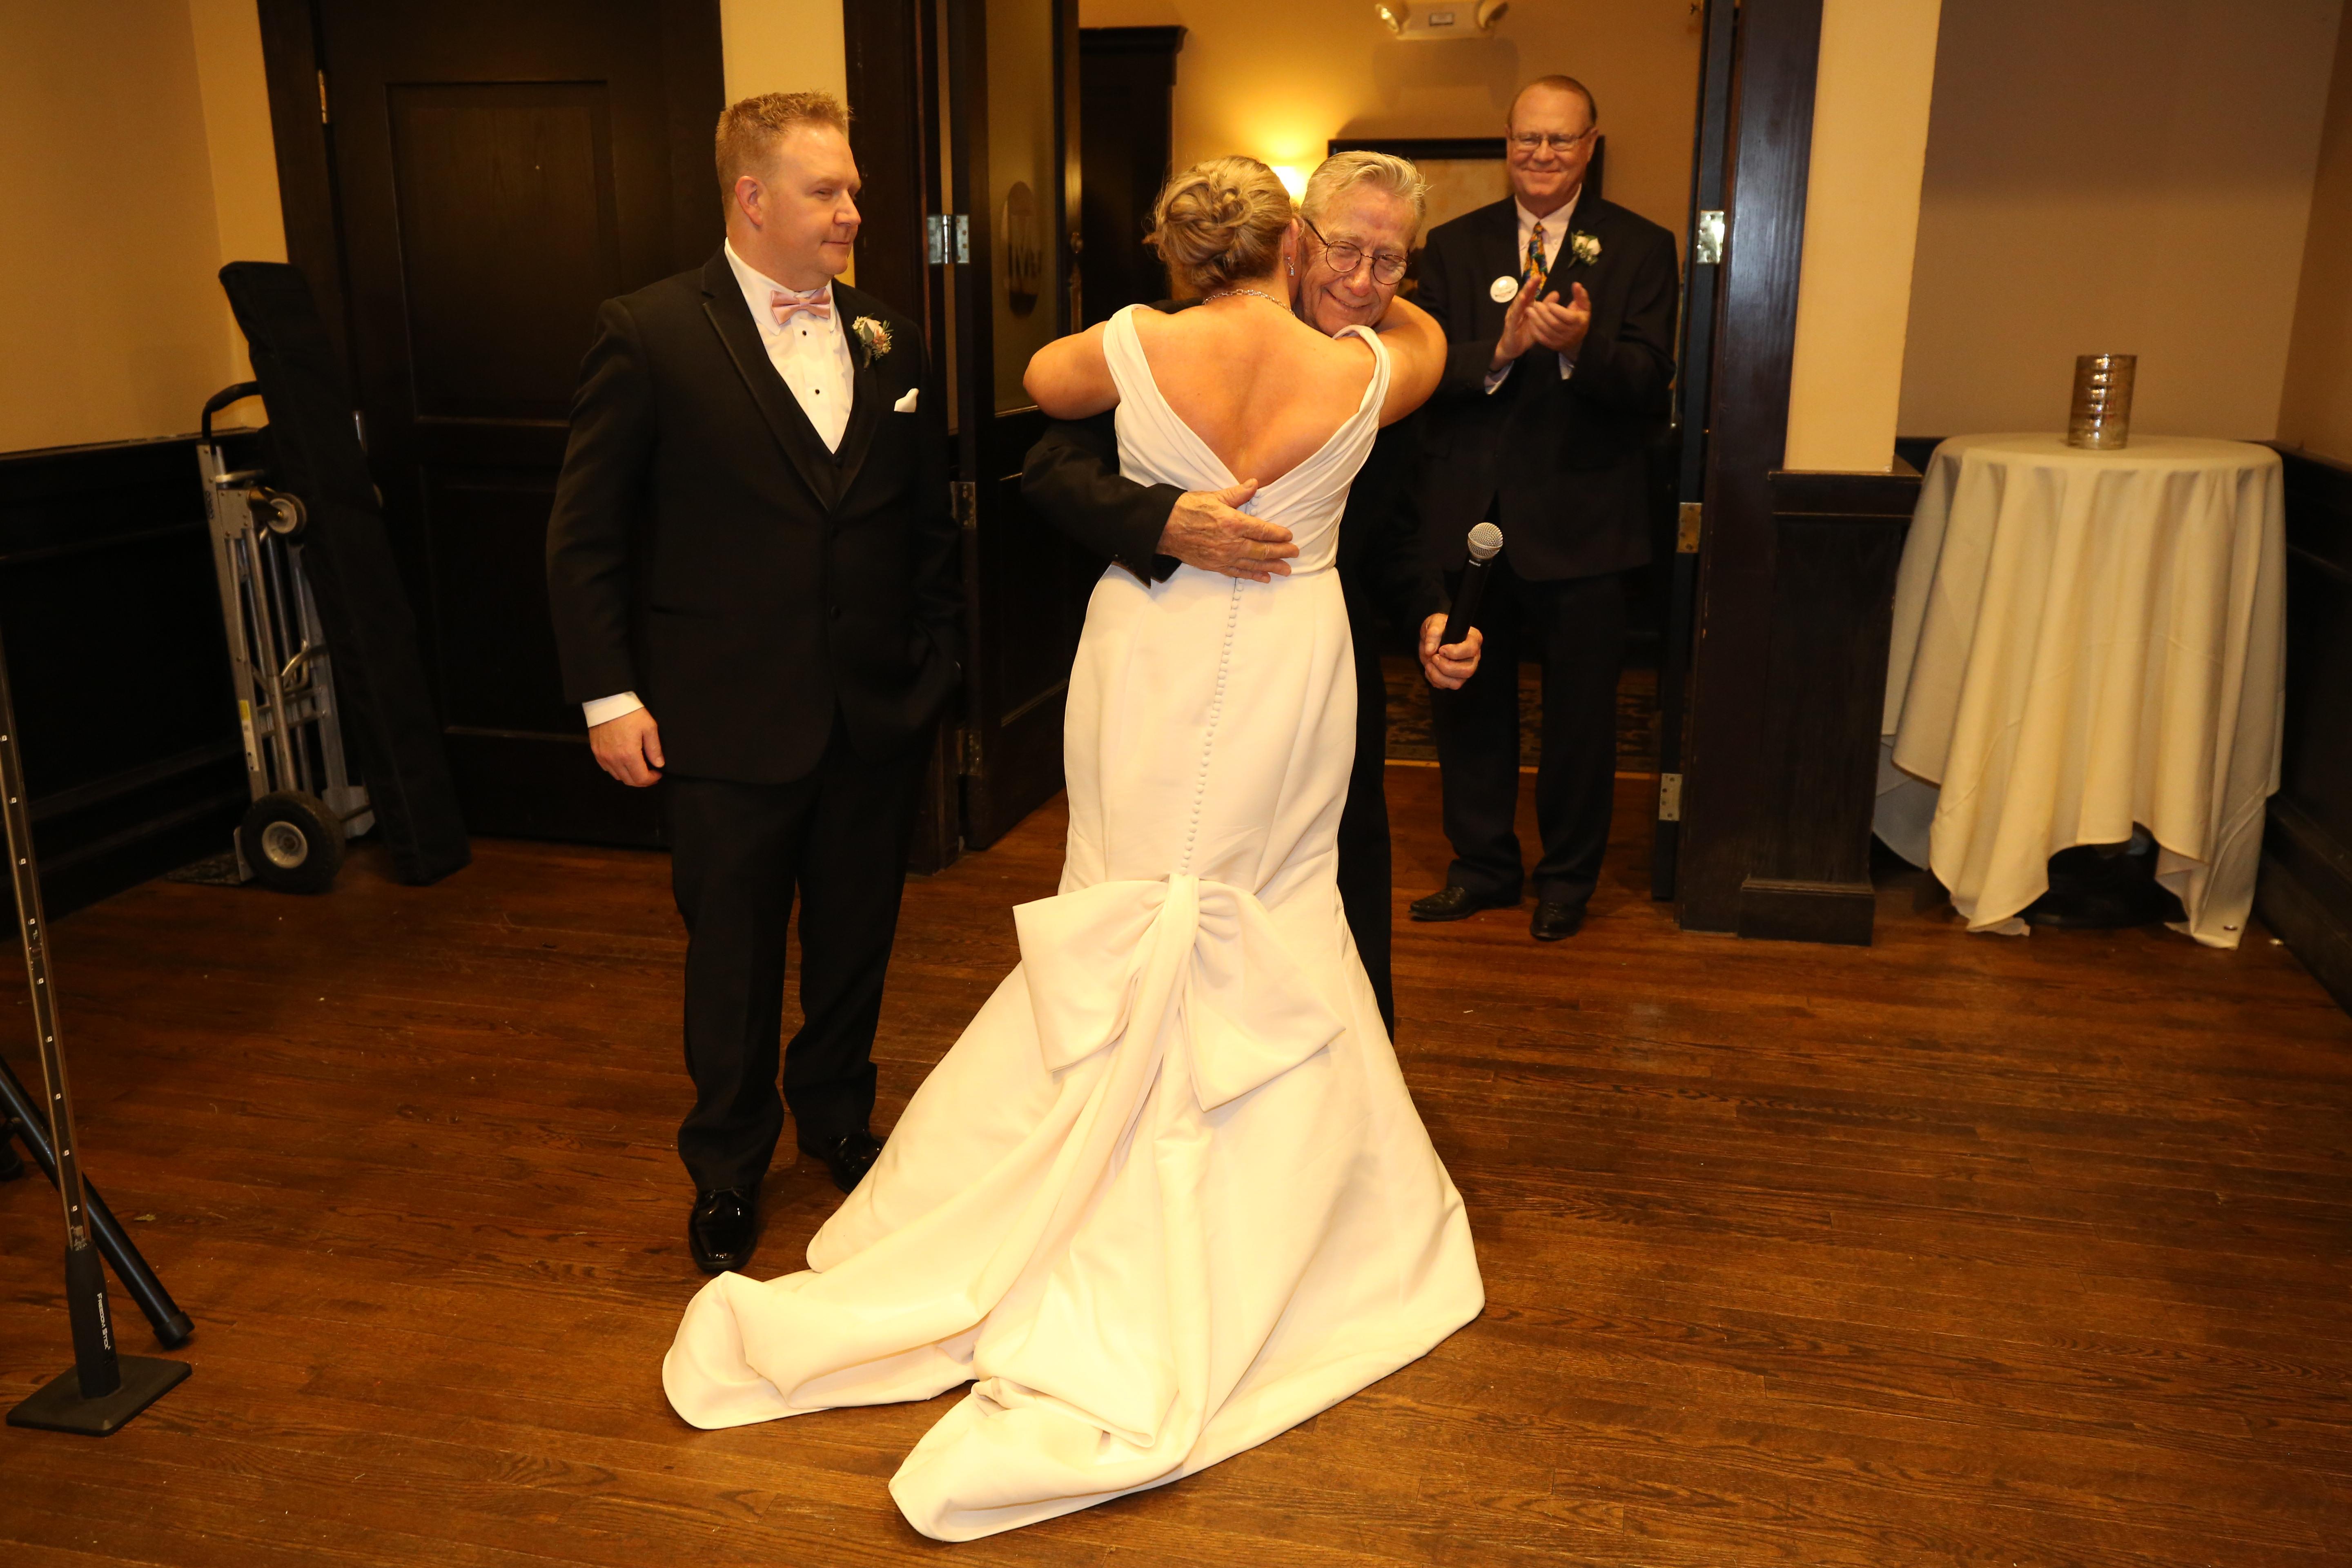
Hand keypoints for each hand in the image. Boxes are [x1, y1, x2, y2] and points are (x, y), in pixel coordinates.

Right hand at [590, 707, 663, 786]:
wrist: (607, 701)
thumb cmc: (629, 712)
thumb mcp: (649, 727)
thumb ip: (654, 748)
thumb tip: (659, 764)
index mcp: (629, 754)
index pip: (641, 778)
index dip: (652, 780)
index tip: (658, 774)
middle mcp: (614, 759)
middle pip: (629, 781)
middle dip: (642, 781)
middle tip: (651, 774)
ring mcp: (603, 756)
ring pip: (618, 777)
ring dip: (630, 776)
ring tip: (639, 768)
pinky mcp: (596, 752)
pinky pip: (607, 768)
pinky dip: (618, 770)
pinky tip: (625, 762)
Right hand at [1156, 479, 1296, 581]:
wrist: (1164, 528)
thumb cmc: (1187, 509)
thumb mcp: (1214, 497)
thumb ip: (1238, 494)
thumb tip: (1255, 484)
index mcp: (1233, 522)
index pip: (1262, 530)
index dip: (1278, 534)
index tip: (1289, 535)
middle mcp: (1231, 543)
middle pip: (1262, 550)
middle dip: (1281, 552)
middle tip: (1295, 553)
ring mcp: (1223, 557)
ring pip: (1253, 564)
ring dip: (1272, 567)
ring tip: (1286, 570)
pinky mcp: (1215, 566)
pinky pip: (1238, 572)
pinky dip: (1252, 575)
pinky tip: (1264, 577)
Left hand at [1419, 614, 1482, 689]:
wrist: (1431, 638)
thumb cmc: (1438, 628)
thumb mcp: (1434, 623)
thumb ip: (1433, 633)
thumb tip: (1430, 650)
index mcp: (1473, 639)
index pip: (1471, 650)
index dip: (1455, 652)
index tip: (1441, 649)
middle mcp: (1473, 657)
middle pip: (1467, 670)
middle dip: (1446, 667)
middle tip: (1434, 657)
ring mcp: (1465, 669)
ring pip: (1457, 683)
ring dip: (1438, 676)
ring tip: (1429, 663)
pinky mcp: (1455, 678)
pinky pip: (1446, 686)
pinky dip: (1434, 679)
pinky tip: (1430, 668)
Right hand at [1491, 281, 1538, 368]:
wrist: (1512, 348)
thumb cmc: (1524, 334)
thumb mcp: (1538, 320)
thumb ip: (1546, 307)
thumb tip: (1556, 293)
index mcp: (1525, 308)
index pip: (1530, 294)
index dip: (1534, 285)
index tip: (1540, 276)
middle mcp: (1517, 309)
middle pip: (1523, 296)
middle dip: (1529, 286)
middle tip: (1536, 277)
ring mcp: (1512, 316)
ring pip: (1518, 303)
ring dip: (1523, 294)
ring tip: (1529, 286)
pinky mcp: (1510, 325)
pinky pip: (1514, 316)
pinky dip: (1517, 308)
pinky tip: (1522, 301)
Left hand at [1526, 281, 1590, 355]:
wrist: (1577, 337)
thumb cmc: (1579, 317)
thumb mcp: (1583, 306)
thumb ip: (1580, 295)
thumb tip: (1576, 284)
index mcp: (1579, 322)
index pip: (1567, 316)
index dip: (1556, 310)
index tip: (1549, 303)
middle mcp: (1571, 333)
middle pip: (1554, 323)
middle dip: (1543, 313)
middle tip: (1535, 304)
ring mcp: (1561, 341)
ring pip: (1546, 331)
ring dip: (1536, 320)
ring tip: (1529, 310)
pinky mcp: (1553, 346)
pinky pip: (1542, 339)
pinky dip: (1535, 330)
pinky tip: (1530, 321)